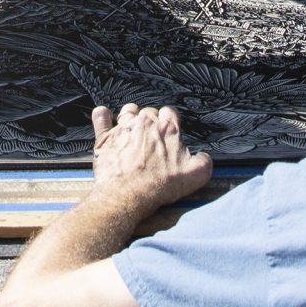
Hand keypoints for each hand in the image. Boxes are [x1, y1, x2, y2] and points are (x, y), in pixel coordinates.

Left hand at [90, 103, 212, 208]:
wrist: (127, 195)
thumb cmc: (159, 186)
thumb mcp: (194, 176)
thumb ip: (204, 161)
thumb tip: (203, 156)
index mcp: (167, 129)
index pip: (170, 113)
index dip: (170, 122)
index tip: (168, 133)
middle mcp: (145, 123)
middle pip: (149, 111)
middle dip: (151, 122)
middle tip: (151, 139)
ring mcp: (123, 128)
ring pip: (128, 111)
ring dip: (131, 117)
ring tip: (132, 130)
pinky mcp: (105, 138)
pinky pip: (101, 117)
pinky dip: (102, 116)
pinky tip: (104, 117)